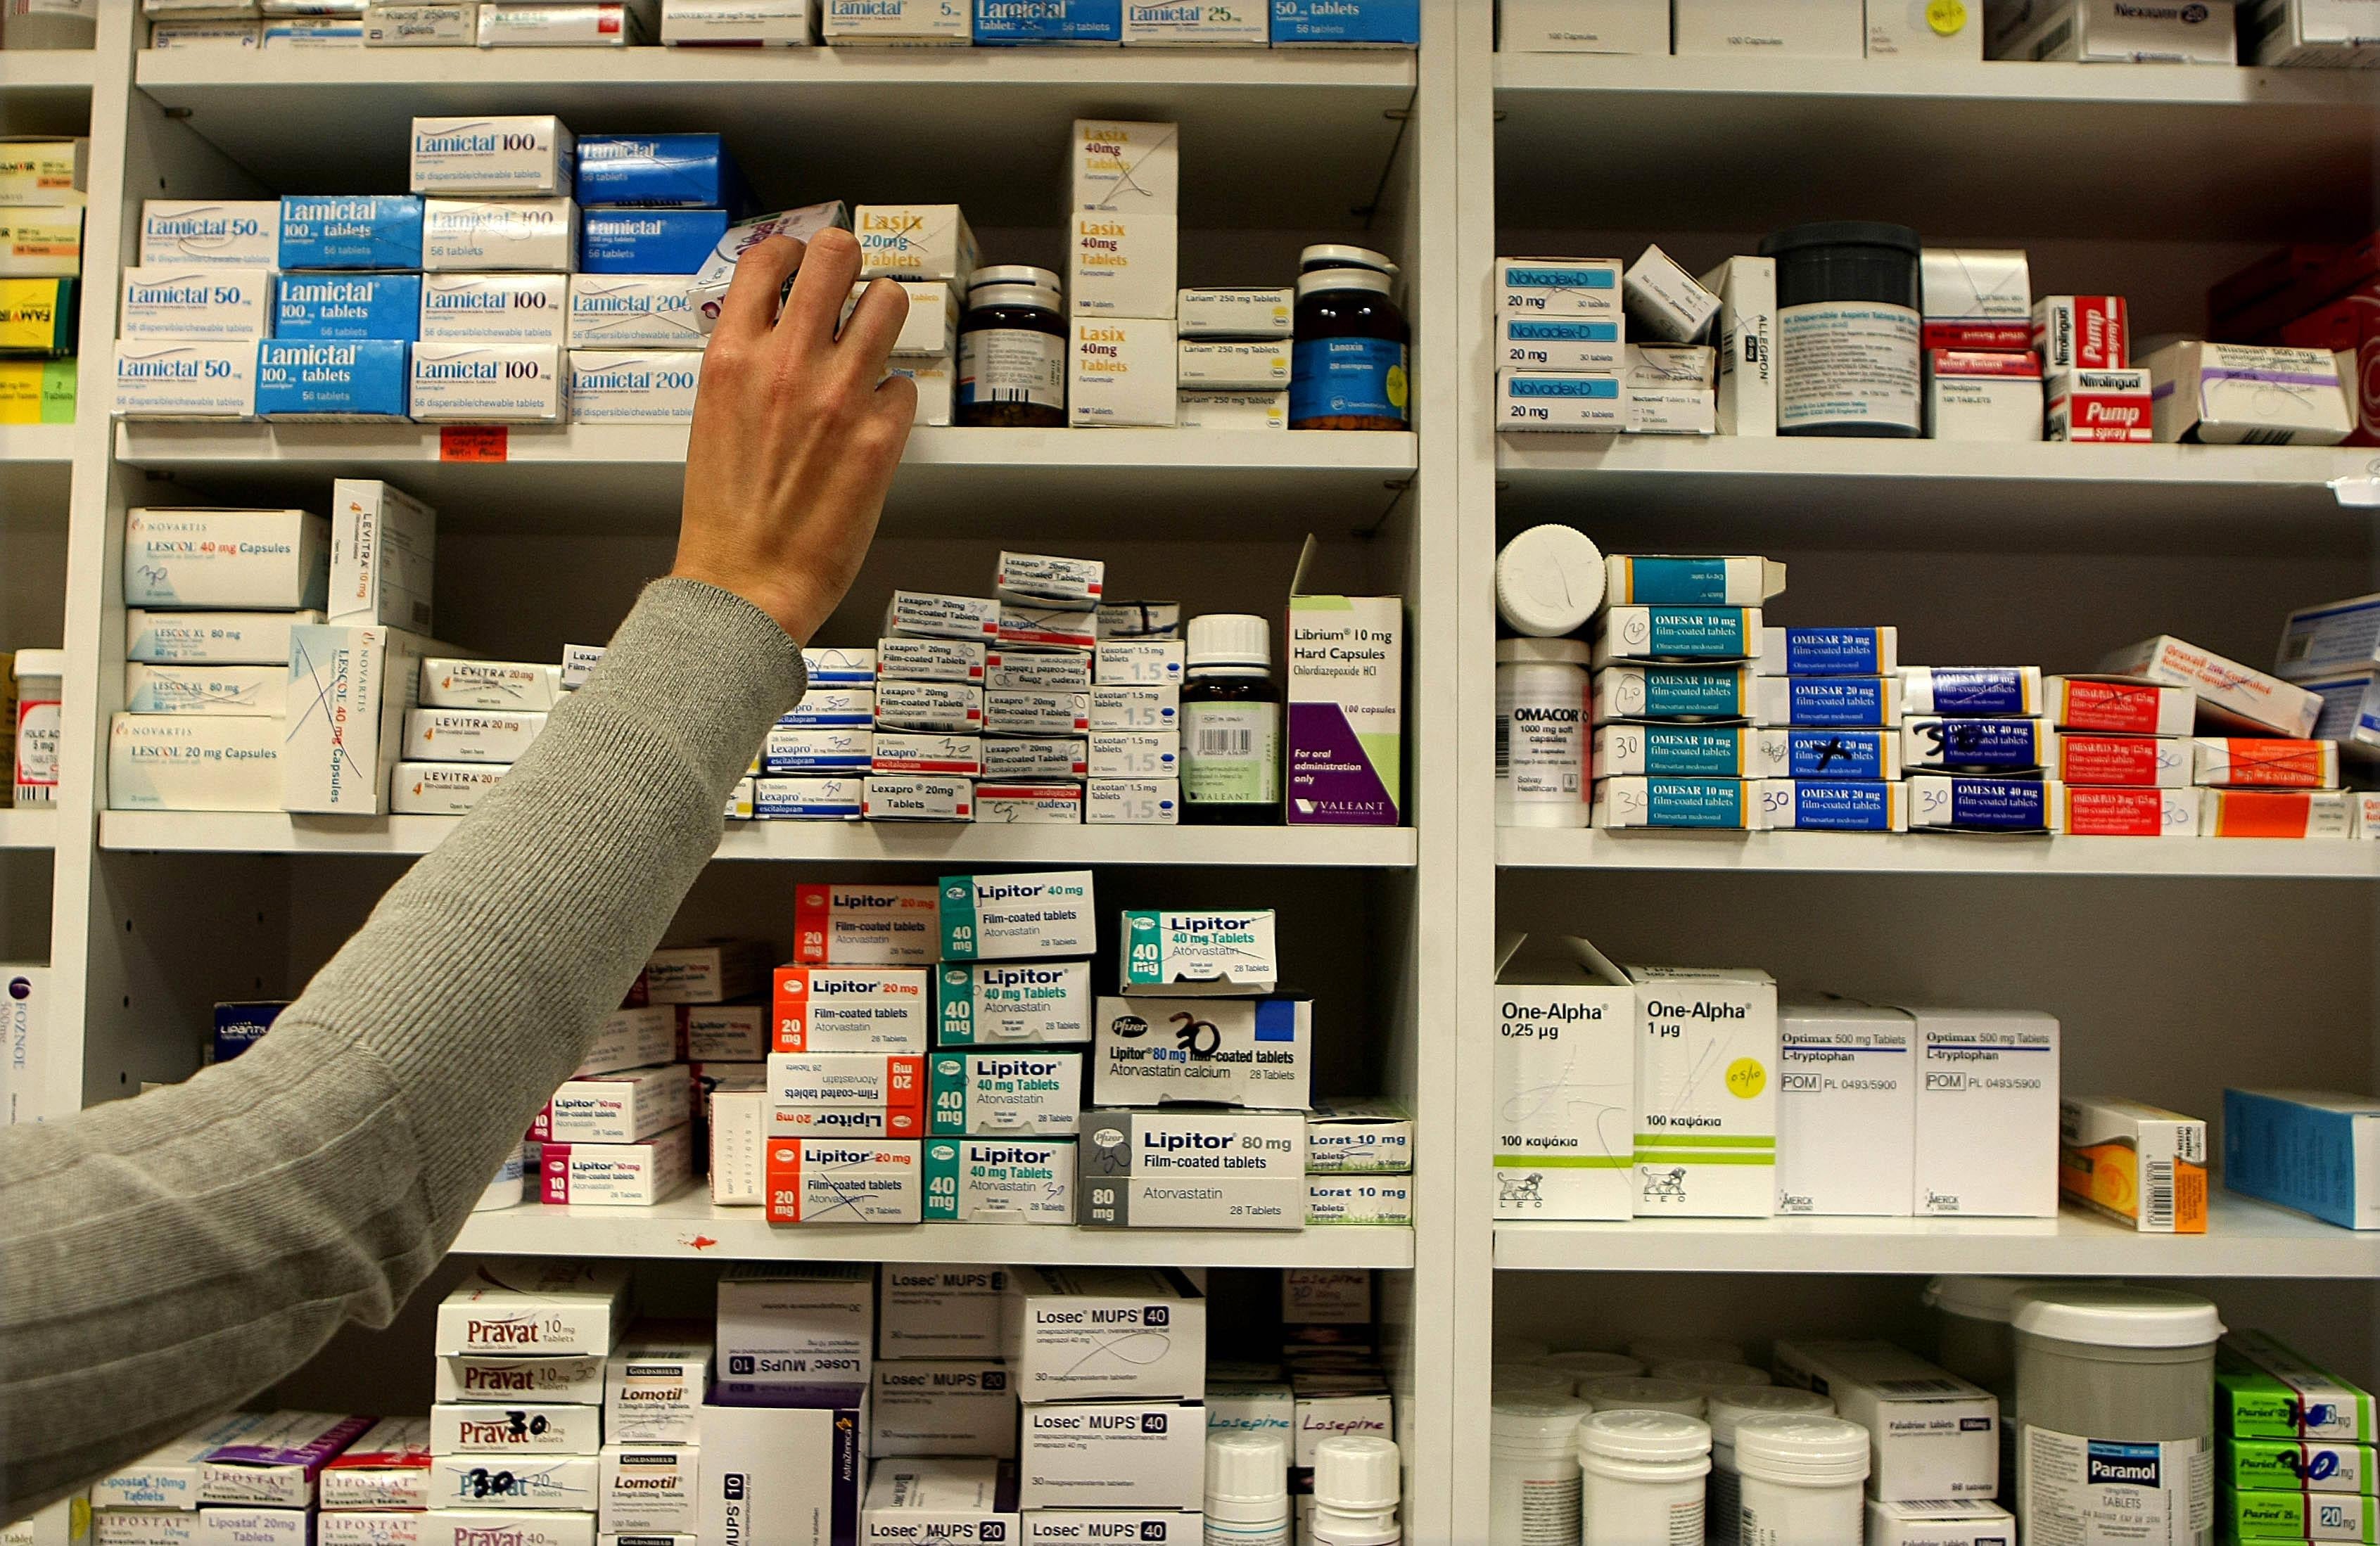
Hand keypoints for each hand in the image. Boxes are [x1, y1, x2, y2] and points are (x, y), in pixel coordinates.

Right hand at [672, 228, 917, 641]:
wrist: (745, 581)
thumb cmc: (726, 513)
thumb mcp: (714, 414)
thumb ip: (746, 362)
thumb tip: (775, 326)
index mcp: (733, 356)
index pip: (769, 257)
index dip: (794, 251)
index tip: (803, 260)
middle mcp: (786, 363)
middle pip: (835, 254)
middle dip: (848, 262)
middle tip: (849, 285)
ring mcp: (837, 395)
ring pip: (888, 302)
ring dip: (883, 315)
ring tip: (873, 341)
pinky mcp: (880, 436)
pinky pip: (904, 384)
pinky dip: (892, 399)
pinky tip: (873, 420)